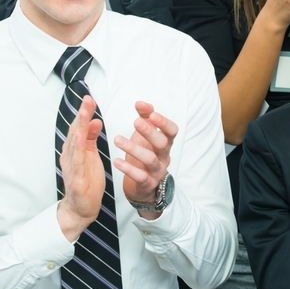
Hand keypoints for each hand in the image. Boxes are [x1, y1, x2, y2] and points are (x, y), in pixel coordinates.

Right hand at [56, 94, 106, 240]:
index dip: (84, 112)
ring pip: (75, 143)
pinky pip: (77, 161)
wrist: (81, 207)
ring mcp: (71, 166)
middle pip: (75, 131)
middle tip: (88, 99)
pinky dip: (78, 147)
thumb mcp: (91, 156)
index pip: (79, 127)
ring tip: (85, 112)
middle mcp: (70, 155)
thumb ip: (91, 138)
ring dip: (79, 127)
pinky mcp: (76, 178)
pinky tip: (81, 137)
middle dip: (82, 114)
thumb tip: (96, 120)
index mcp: (75, 150)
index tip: (90, 98)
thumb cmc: (86, 180)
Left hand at [112, 100, 177, 216]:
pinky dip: (128, 169)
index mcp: (165, 142)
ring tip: (117, 140)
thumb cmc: (145, 154)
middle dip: (150, 132)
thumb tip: (141, 103)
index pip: (172, 131)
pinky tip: (117, 161)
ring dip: (134, 148)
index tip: (151, 115)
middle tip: (135, 122)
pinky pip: (140, 176)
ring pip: (150, 159)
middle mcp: (164, 156)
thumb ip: (145, 118)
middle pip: (163, 143)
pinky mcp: (148, 183)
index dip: (164, 123)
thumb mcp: (145, 135)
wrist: (144, 185)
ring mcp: (157, 170)